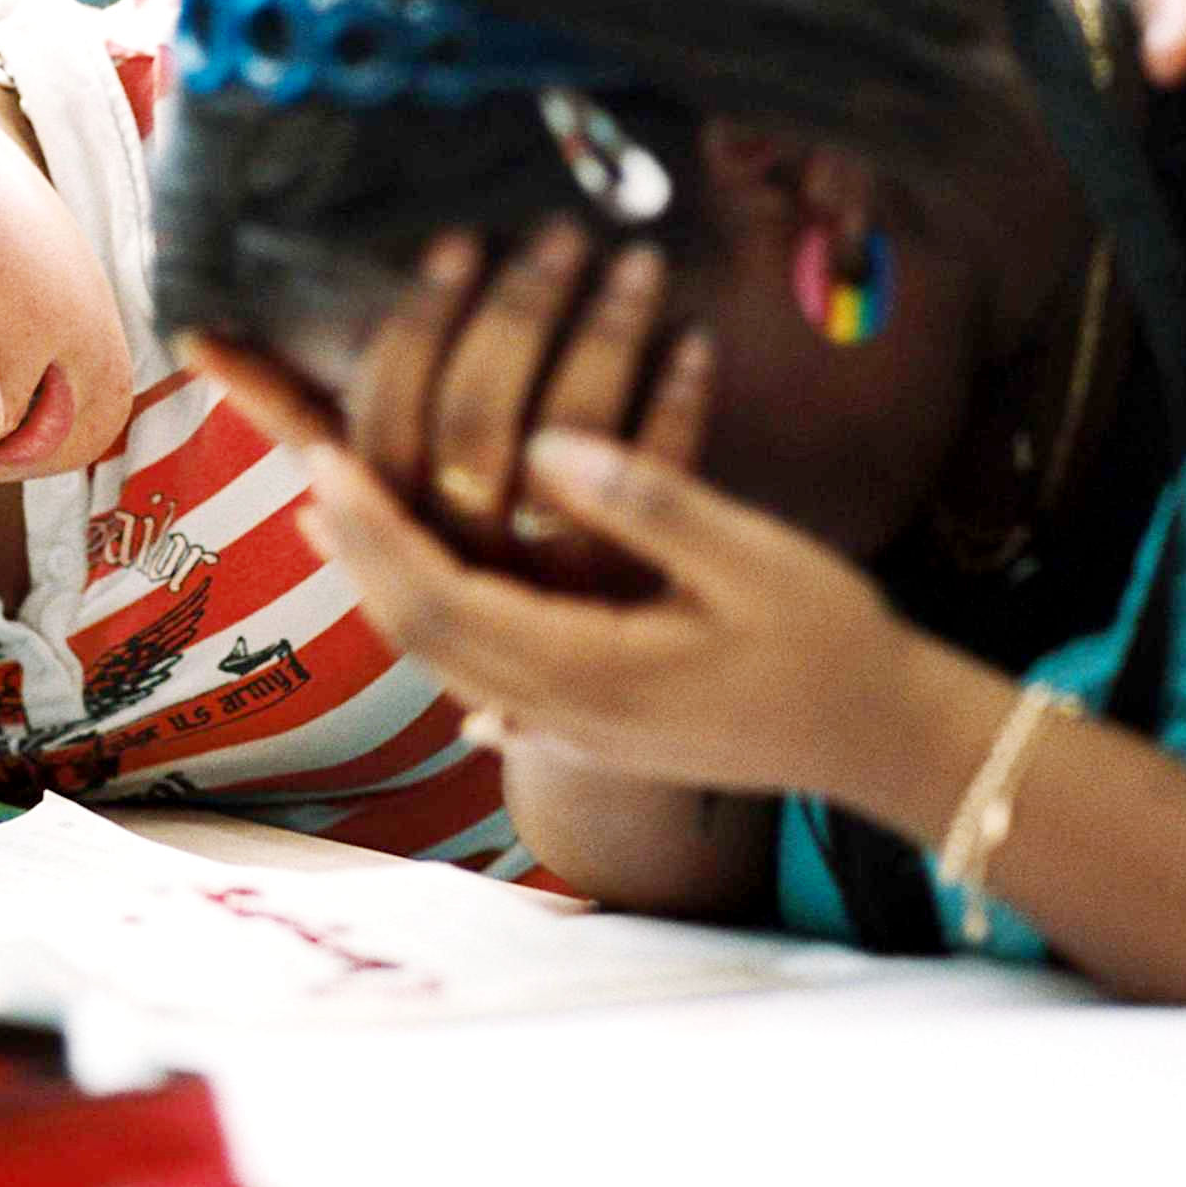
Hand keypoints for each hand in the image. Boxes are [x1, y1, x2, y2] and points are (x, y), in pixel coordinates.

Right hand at [188, 221, 714, 592]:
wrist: (605, 693)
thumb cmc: (473, 554)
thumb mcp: (380, 488)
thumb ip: (297, 415)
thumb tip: (195, 334)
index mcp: (398, 529)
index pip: (382, 427)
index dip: (415, 330)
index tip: (455, 242)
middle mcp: (464, 561)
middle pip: (472, 428)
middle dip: (515, 314)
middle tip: (560, 230)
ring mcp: (553, 583)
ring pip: (567, 446)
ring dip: (606, 338)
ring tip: (639, 260)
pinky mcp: (642, 587)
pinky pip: (660, 483)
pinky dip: (680, 402)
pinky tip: (698, 339)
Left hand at [298, 430, 903, 796]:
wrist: (881, 742)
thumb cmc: (830, 640)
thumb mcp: (751, 558)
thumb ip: (649, 501)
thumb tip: (547, 444)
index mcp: (591, 671)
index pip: (442, 599)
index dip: (373, 532)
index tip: (322, 461)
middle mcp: (562, 712)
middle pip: (418, 633)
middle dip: (354, 548)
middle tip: (304, 463)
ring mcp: (570, 727)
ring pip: (441, 656)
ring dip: (379, 582)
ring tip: (327, 514)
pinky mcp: (587, 724)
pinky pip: (478, 670)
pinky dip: (430, 616)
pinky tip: (413, 584)